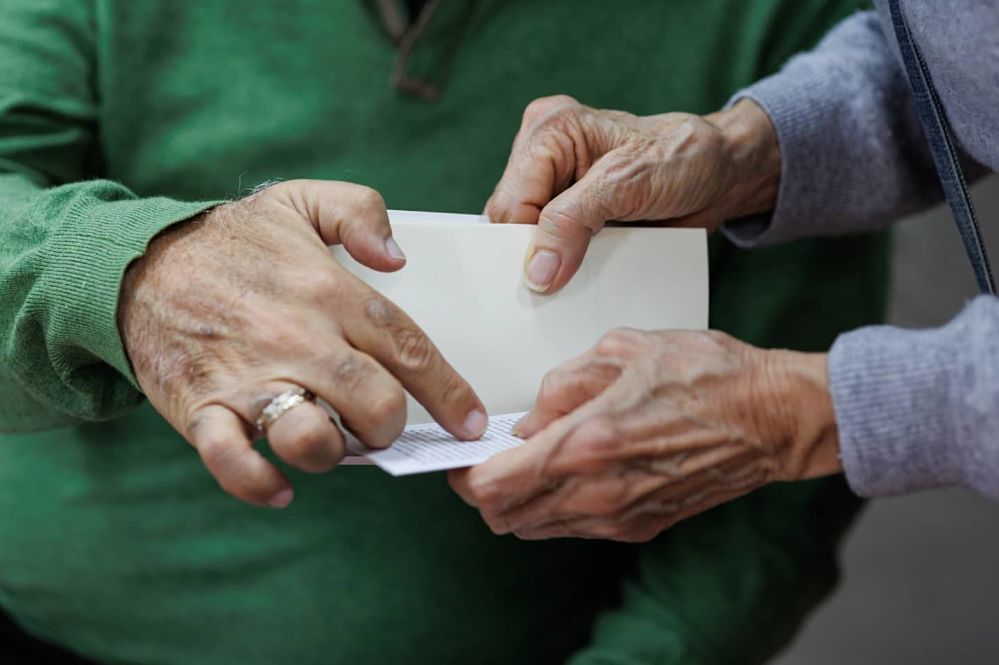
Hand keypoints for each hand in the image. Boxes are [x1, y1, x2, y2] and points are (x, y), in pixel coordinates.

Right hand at [118, 180, 486, 507]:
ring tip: (332, 442)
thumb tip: (398, 259)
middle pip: (373, 403)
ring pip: (310, 439)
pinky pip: (232, 462)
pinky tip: (282, 487)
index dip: (449, 392)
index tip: (471, 421)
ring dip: (333, 454)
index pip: (408, 349)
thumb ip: (359, 211)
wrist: (137, 263)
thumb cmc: (231, 240)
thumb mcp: (298, 200)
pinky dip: (259, 484)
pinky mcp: (202, 407)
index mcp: (329, 291)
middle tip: (381, 423)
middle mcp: (296, 338)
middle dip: (390, 427)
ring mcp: (248, 376)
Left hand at [449, 329, 838, 540]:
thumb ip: (560, 384)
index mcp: (586, 444)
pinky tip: (572, 469)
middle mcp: (598, 493)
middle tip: (492, 455)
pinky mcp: (641, 527)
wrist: (773, 417)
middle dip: (486, 490)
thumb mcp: (622, 349)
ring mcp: (620, 517)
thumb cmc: (705, 373)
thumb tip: (529, 419)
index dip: (463, 475)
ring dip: (520, 500)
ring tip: (532, 459)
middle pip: (505, 517)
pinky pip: (574, 528)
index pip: (492, 486)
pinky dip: (555, 507)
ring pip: (536, 528)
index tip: (461, 457)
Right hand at [485, 96, 779, 292]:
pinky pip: (547, 248)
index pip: (509, 203)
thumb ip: (573, 221)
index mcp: (549, 131)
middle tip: (565, 278)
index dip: (523, 246)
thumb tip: (536, 271)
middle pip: (509, 223)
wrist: (721, 175)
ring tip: (580, 271)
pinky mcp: (567, 212)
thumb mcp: (628, 184)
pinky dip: (562, 267)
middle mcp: (542, 154)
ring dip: (549, 265)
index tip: (547, 280)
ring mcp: (553, 185)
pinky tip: (583, 271)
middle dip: (533, 256)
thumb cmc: (683, 159)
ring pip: (524, 241)